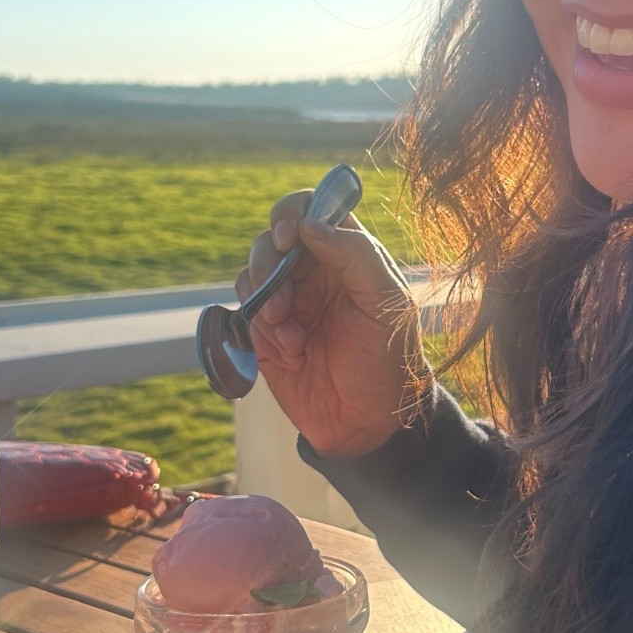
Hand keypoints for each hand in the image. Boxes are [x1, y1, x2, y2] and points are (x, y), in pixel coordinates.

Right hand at [238, 190, 429, 457]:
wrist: (368, 423)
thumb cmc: (389, 360)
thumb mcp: (387, 304)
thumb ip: (356, 255)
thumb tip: (311, 224)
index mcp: (348, 254)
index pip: (314, 209)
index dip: (295, 211)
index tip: (292, 236)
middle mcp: (315, 270)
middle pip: (274, 235)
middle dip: (270, 260)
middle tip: (281, 295)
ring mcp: (287, 299)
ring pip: (253, 270)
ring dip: (264, 295)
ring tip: (288, 329)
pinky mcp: (265, 331)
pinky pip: (244, 308)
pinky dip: (259, 324)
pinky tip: (291, 350)